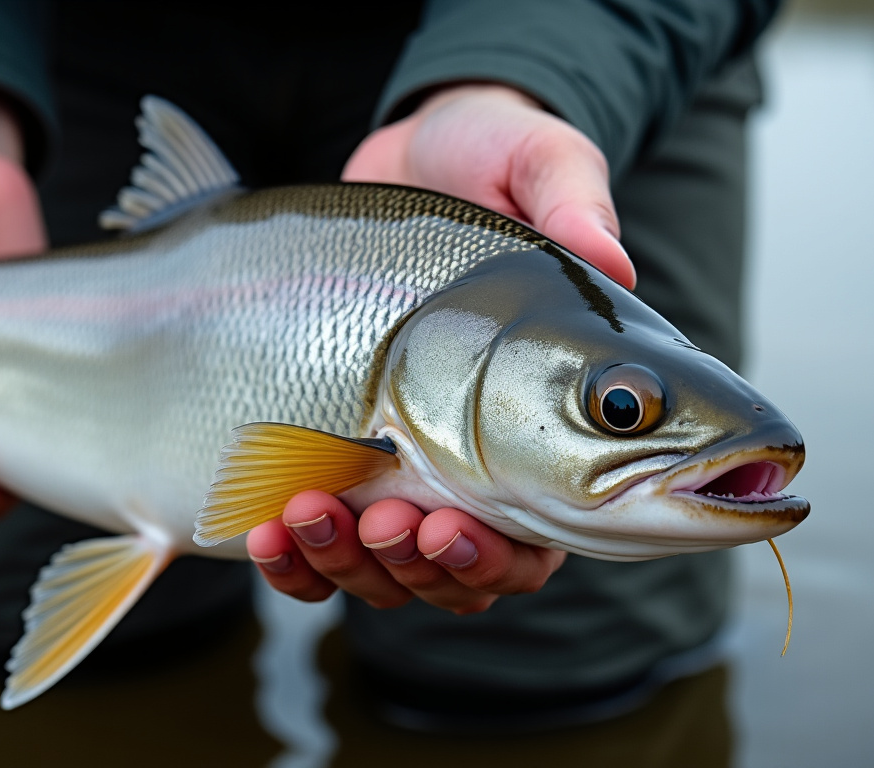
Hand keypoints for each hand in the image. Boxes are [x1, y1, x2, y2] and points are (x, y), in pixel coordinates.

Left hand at [249, 84, 610, 611]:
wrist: (413, 153)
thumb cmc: (492, 160)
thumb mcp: (535, 159)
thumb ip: (572, 200)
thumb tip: (610, 261)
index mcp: (550, 425)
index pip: (541, 542)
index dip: (496, 559)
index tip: (445, 525)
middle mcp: (483, 463)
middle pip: (457, 576)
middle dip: (413, 568)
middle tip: (382, 523)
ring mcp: (408, 464)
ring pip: (384, 571)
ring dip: (344, 565)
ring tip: (304, 516)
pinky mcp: (342, 453)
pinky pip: (319, 542)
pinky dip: (292, 557)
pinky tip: (263, 530)